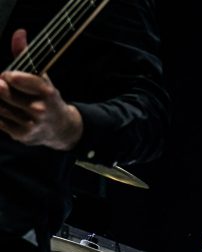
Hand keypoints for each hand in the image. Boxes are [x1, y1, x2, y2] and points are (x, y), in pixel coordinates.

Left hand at [0, 29, 82, 150]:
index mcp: (47, 92)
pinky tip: (8, 110)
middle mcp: (39, 109)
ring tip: (7, 97)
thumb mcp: (42, 77)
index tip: (9, 76)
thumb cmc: (48, 98)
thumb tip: (19, 33)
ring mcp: (30, 124)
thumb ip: (26, 54)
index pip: (16, 78)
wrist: (63, 129)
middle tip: (4, 85)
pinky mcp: (22, 135)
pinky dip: (0, 113)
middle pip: (2, 91)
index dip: (8, 75)